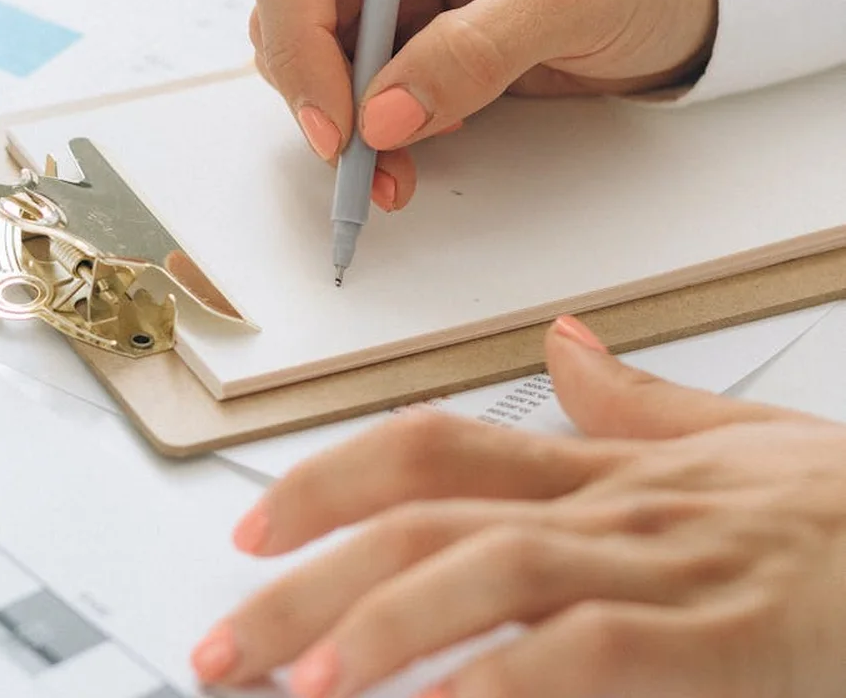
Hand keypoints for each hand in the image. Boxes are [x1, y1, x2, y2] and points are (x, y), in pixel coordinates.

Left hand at [191, 315, 845, 697]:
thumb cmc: (840, 516)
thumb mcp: (729, 443)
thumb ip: (630, 404)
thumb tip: (562, 344)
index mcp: (596, 468)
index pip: (429, 447)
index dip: (328, 479)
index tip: (253, 529)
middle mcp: (608, 505)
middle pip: (424, 518)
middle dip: (309, 581)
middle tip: (224, 645)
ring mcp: (662, 563)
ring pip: (490, 568)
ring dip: (385, 627)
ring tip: (304, 687)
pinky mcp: (724, 634)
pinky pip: (591, 647)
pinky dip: (509, 681)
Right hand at [248, 0, 717, 209]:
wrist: (676, 17)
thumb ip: (475, 51)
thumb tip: (388, 115)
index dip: (301, 38)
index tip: (338, 120)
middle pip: (301, 15)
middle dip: (320, 94)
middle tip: (358, 160)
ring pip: (322, 60)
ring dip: (345, 127)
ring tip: (391, 172)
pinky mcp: (411, 40)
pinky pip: (361, 90)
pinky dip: (373, 134)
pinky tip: (411, 148)